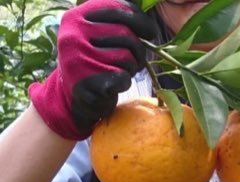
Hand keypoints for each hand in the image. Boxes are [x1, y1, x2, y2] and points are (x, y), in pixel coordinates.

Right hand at [29, 0, 156, 139]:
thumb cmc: (93, 65)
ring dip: (131, 68)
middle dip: (138, 50)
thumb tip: (150, 27)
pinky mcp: (87, 83)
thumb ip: (116, 25)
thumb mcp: (97, 38)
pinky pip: (123, 78)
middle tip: (135, 61)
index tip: (151, 32)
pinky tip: (114, 85)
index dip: (140, 20)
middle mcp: (73, 35)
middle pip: (125, 35)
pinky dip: (125, 83)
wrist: (73, 100)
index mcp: (75, 17)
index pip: (116, 9)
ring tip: (120, 72)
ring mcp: (78, 59)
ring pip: (126, 57)